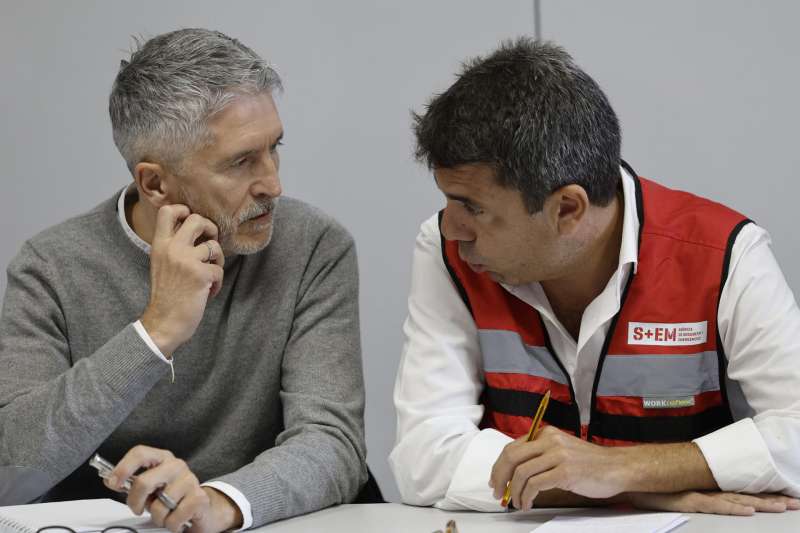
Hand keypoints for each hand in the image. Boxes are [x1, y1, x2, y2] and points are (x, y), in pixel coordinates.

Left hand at [105, 445, 242, 532]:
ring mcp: (190, 480)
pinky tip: (177, 520)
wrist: (202, 509)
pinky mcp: (199, 498)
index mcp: (163, 458)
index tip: (113, 483)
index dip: (123, 468)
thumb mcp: (151, 487)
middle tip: (138, 508)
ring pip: (158, 506)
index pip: (139, 453)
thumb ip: (132, 482)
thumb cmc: (173, 497)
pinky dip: (171, 525)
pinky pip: (174, 518)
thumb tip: (109, 479)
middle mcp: (176, 465)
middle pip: (144, 482)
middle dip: (135, 502)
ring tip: (165, 514)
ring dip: (157, 517)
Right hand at [140, 205, 224, 356]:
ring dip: (217, 261)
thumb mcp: (162, 264)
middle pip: (197, 219)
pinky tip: (207, 292)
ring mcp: (186, 261)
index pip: (168, 211)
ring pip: (214, 246)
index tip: (193, 223)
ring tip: (210, 275)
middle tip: (210, 244)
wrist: (164, 322)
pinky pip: (219, 270)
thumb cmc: (167, 295)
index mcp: (159, 245)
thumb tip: (198, 229)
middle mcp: (172, 248)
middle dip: (211, 229)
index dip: (184, 210)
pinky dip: (217, 282)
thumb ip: (174, 246)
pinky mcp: (200, 275)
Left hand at [489, 426, 629, 509]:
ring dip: (514, 492)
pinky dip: (527, 496)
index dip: (499, 466)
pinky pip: (535, 485)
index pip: (512, 448)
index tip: (495, 481)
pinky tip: (528, 504)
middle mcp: (549, 440)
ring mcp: (557, 455)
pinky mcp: (565, 472)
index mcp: (546, 433)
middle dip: (500, 477)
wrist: (618, 467)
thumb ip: (541, 455)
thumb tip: (514, 471)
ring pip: (521, 472)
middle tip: (498, 493)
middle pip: (512, 457)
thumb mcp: (561, 451)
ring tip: (517, 503)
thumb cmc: (590, 463)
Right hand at [626, 491, 799, 515]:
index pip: (741, 491)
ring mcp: (696, 492)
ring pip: (735, 499)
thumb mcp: (678, 488)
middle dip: (772, 498)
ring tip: (783, 506)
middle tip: (796, 503)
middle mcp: (705, 487)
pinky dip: (731, 507)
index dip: (765, 493)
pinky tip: (747, 510)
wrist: (626, 476)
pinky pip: (712, 505)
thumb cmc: (650, 484)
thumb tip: (711, 492)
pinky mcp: (685, 499)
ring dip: (761, 503)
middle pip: (744, 494)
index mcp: (706, 486)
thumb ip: (695, 490)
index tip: (787, 496)